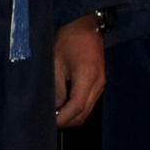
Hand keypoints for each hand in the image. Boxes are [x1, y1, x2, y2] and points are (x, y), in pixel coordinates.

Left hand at [54, 13, 104, 127]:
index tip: (49, 123)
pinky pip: (89, 103)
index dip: (63, 118)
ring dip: (72, 116)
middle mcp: (98, 84)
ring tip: (54, 116)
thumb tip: (53, 107)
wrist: (84, 26)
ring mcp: (101, 85)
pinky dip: (77, 109)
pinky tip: (63, 107)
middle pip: (84, 113)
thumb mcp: (55, 61)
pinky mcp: (99, 83)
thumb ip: (56, 86)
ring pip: (87, 110)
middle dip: (67, 121)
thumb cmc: (66, 39)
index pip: (76, 107)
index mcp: (87, 77)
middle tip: (48, 122)